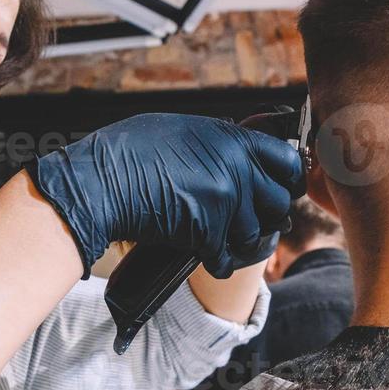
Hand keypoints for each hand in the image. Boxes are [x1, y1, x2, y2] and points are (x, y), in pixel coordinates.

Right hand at [26, 113, 305, 278]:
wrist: (101, 183)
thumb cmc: (128, 151)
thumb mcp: (181, 129)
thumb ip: (218, 142)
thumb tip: (236, 153)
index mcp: (232, 139)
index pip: (287, 161)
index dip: (287, 177)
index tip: (282, 187)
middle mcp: (235, 169)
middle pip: (278, 201)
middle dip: (267, 213)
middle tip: (251, 216)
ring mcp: (225, 202)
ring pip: (254, 233)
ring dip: (238, 238)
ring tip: (219, 234)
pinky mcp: (207, 233)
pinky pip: (227, 257)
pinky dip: (217, 260)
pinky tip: (205, 253)